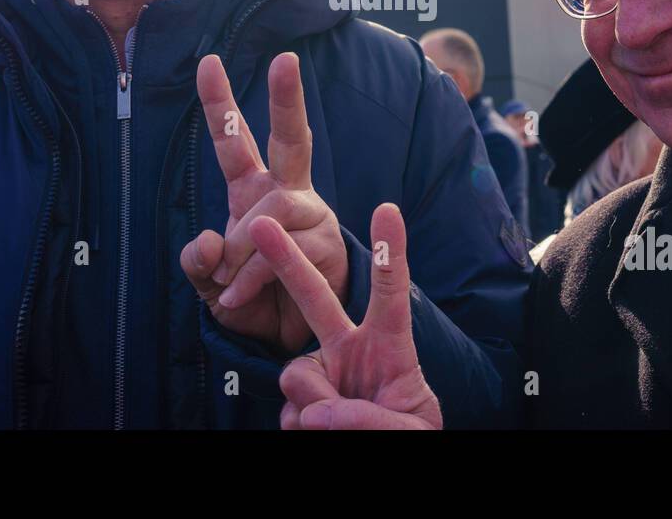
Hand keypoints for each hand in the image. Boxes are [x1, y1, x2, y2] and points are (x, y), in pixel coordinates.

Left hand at [180, 52, 347, 354]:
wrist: (286, 344)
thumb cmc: (250, 301)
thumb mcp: (209, 284)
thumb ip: (198, 263)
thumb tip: (206, 242)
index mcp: (252, 191)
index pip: (234, 142)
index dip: (219, 103)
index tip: (208, 61)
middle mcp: (286, 195)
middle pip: (289, 138)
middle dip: (286, 98)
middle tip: (286, 59)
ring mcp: (310, 218)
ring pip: (270, 211)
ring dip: (241, 250)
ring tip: (229, 282)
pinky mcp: (327, 247)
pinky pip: (282, 251)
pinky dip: (251, 277)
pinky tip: (238, 296)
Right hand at [252, 202, 441, 429]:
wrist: (380, 462)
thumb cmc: (409, 435)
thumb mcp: (411, 429)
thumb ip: (372, 419)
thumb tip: (315, 414)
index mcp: (389, 345)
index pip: (390, 294)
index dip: (390, 253)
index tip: (388, 209)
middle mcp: (350, 349)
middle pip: (316, 298)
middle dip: (287, 261)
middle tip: (260, 225)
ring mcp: (323, 373)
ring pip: (297, 374)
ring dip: (317, 403)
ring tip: (339, 427)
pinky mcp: (300, 403)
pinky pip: (289, 409)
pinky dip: (303, 427)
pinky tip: (321, 434)